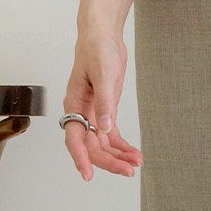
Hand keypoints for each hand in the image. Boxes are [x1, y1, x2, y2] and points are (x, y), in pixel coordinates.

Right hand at [63, 27, 143, 181]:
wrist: (102, 36)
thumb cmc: (97, 50)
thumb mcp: (104, 76)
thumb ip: (105, 103)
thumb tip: (105, 129)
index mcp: (74, 105)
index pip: (74, 139)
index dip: (81, 158)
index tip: (88, 175)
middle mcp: (81, 113)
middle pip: (91, 145)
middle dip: (109, 161)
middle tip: (128, 171)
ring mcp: (93, 113)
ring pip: (102, 143)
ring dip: (118, 156)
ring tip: (135, 164)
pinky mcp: (105, 110)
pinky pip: (111, 134)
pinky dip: (122, 145)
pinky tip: (133, 154)